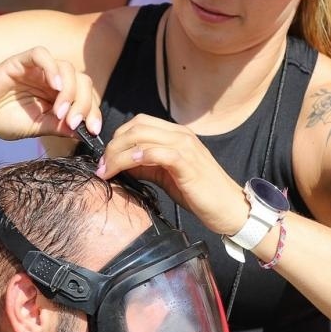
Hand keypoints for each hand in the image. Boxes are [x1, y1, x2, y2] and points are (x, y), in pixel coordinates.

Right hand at [0, 47, 101, 141]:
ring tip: (59, 111)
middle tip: (73, 122)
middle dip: (84, 103)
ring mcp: (38, 69)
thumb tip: (85, 131)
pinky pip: (42, 54)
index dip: (93, 111)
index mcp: (59, 94)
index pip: (86, 96)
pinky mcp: (21, 61)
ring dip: (69, 91)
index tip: (93, 130)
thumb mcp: (38, 128)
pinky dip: (52, 68)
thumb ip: (60, 126)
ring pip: (67, 68)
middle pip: (83, 80)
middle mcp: (52, 79)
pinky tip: (55, 86)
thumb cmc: (5, 121)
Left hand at [95, 115, 247, 235]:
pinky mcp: (188, 164)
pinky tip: (129, 167)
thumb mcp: (167, 176)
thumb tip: (120, 164)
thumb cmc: (199, 193)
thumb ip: (146, 166)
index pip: (139, 123)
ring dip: (118, 154)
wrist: (229, 208)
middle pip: (136, 127)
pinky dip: (139, 157)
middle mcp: (181, 135)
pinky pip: (159, 153)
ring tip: (107, 171)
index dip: (117, 138)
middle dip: (112, 146)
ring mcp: (186, 148)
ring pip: (143, 137)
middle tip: (101, 167)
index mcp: (176, 134)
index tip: (105, 159)